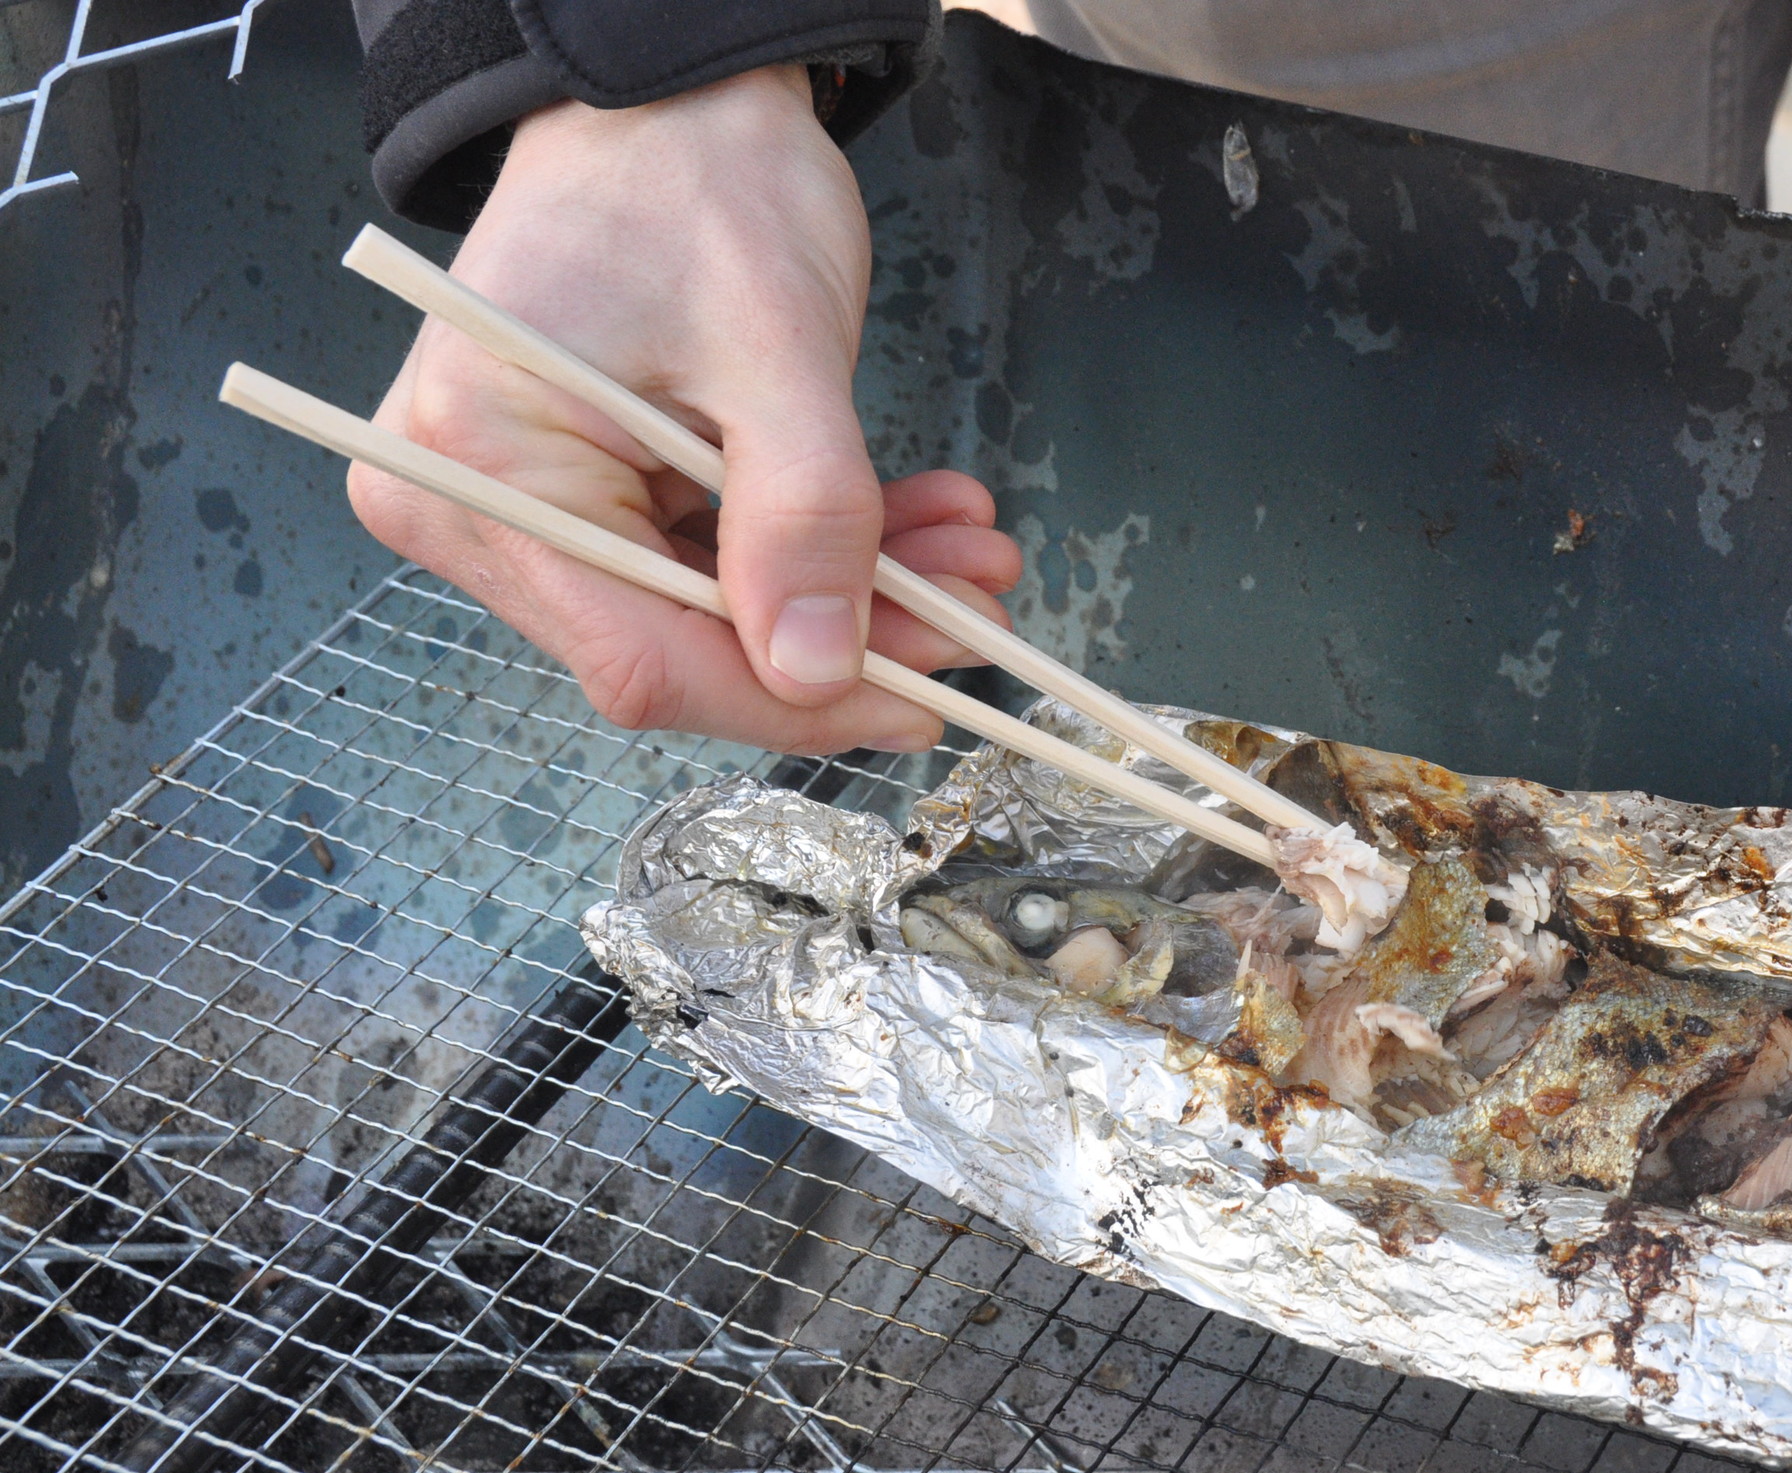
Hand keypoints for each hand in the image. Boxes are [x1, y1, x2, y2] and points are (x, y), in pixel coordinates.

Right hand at [348, 66, 1021, 751]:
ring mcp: (516, 504)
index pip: (643, 654)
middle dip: (841, 639)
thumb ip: (804, 517)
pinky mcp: (577, 495)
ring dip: (850, 594)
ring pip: (708, 611)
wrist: (671, 102)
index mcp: (476, 463)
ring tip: (969, 557)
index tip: (922, 703)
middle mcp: (466, 502)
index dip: (791, 697)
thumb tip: (818, 673)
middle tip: (977, 612)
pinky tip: (917, 528)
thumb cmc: (701, 182)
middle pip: (676, 645)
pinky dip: (816, 552)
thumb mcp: (779, 352)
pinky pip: (707, 561)